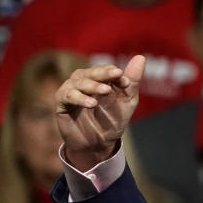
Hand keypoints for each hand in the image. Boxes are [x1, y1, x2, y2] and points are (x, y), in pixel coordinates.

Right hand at [55, 55, 144, 170]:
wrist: (98, 145)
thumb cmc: (112, 121)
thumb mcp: (127, 102)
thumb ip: (132, 82)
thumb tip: (141, 57)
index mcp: (98, 79)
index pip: (105, 70)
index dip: (114, 73)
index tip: (126, 80)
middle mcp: (82, 81)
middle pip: (91, 72)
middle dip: (104, 73)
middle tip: (116, 75)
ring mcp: (70, 91)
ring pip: (78, 82)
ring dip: (93, 85)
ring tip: (106, 91)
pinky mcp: (61, 103)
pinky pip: (67, 96)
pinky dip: (80, 98)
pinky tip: (92, 103)